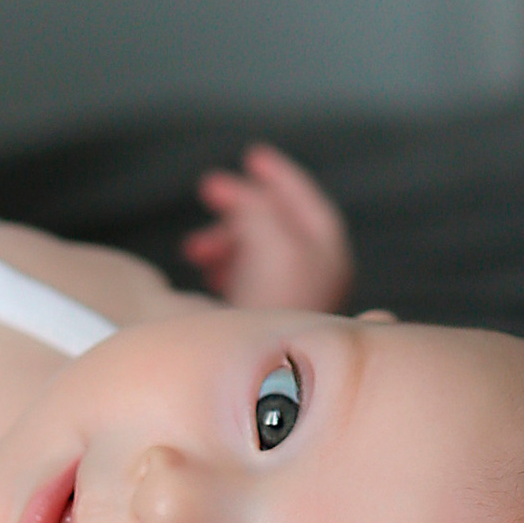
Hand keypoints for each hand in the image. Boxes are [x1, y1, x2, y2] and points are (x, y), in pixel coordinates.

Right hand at [184, 144, 354, 312]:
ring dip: (224, 238)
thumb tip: (246, 195)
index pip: (307, 201)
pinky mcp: (267, 318)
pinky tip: (207, 271)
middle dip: (240, 205)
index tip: (252, 156)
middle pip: (278, 222)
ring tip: (195, 248)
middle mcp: (318, 275)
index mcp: (328, 253)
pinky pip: (245, 276)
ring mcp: (293, 298)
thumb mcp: (271, 236)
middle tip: (208, 189)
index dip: (280, 175)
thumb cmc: (272, 302)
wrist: (258, 366)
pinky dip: (224, 264)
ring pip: (256, 250)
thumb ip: (261, 207)